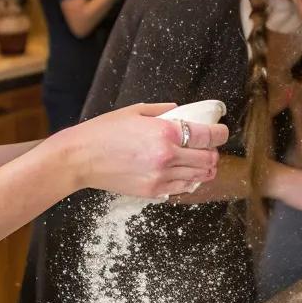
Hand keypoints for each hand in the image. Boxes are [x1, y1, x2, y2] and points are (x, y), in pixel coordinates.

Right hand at [61, 103, 225, 197]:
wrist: (80, 158)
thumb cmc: (103, 132)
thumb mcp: (134, 111)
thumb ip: (162, 111)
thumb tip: (180, 111)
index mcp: (166, 132)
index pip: (208, 136)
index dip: (220, 133)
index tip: (221, 132)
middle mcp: (168, 156)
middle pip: (208, 158)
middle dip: (213, 152)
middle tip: (209, 147)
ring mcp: (161, 176)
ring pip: (199, 176)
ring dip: (205, 168)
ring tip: (201, 162)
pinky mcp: (153, 191)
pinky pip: (182, 188)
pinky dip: (189, 181)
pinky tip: (185, 174)